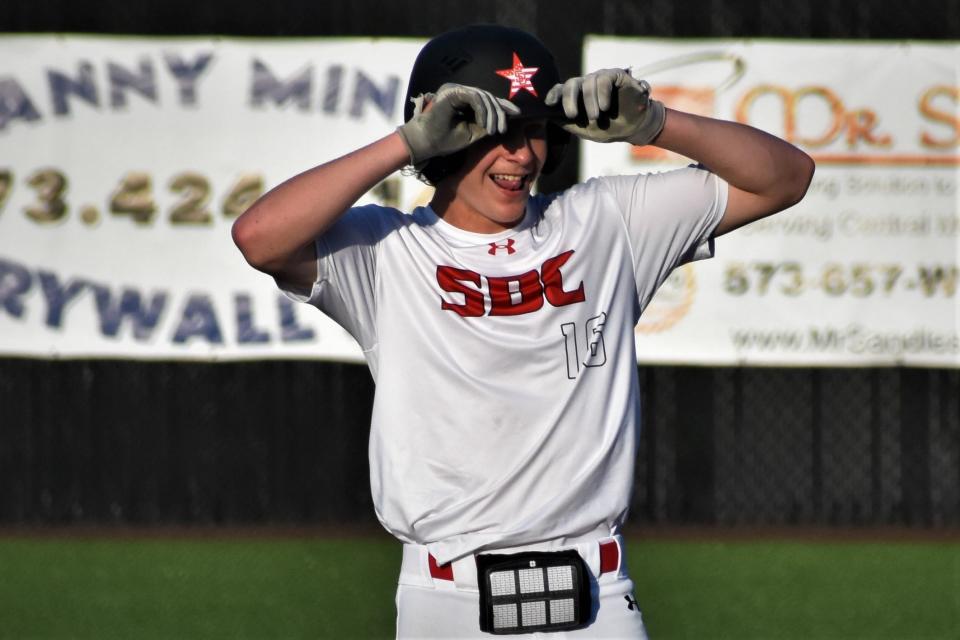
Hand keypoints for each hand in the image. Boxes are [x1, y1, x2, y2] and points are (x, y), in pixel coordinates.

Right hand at [396, 83, 520, 164]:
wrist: (426, 143)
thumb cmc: (447, 140)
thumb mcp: (474, 132)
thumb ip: (487, 123)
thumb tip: (505, 119)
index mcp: (465, 99)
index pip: (488, 99)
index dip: (503, 105)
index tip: (517, 114)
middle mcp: (461, 91)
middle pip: (488, 96)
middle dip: (499, 113)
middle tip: (503, 130)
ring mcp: (456, 89)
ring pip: (483, 96)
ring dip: (491, 115)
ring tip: (493, 131)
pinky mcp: (453, 92)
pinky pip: (474, 97)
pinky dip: (482, 111)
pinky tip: (484, 124)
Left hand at [545, 69, 665, 144]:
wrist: (635, 128)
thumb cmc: (608, 128)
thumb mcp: (585, 130)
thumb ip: (568, 123)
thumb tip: (550, 117)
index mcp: (577, 96)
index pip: (561, 90)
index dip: (554, 94)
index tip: (549, 103)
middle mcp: (587, 84)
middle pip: (571, 84)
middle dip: (569, 99)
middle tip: (571, 115)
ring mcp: (601, 78)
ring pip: (588, 82)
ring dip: (590, 101)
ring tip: (595, 117)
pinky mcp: (616, 75)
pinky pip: (605, 79)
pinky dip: (602, 93)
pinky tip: (604, 107)